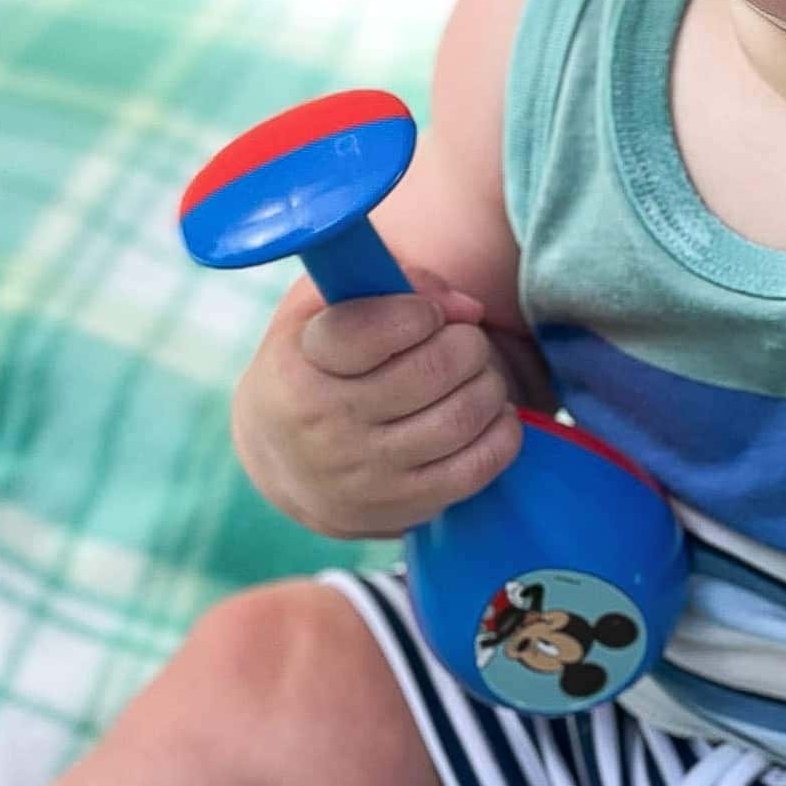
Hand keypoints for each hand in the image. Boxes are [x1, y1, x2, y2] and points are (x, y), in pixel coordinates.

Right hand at [229, 268, 520, 537]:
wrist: (283, 461)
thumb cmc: (313, 362)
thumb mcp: (320, 307)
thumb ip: (382, 278)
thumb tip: (465, 308)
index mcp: (300, 366)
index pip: (368, 330)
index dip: (418, 311)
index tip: (428, 313)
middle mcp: (327, 425)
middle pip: (431, 371)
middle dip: (466, 344)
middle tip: (464, 341)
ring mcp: (366, 474)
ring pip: (461, 418)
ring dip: (488, 385)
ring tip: (478, 374)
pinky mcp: (402, 507)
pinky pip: (478, 467)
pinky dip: (502, 432)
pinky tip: (492, 413)